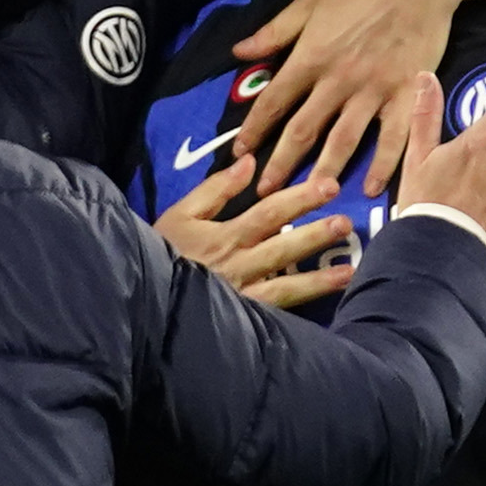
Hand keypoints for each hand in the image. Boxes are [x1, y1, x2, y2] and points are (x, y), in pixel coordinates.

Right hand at [152, 156, 355, 308]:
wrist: (136, 298)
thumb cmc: (159, 252)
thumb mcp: (180, 214)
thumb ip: (216, 189)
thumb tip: (249, 161)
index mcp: (224, 236)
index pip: (269, 213)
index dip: (300, 199)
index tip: (329, 186)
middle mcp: (236, 266)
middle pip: (283, 247)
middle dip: (317, 235)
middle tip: (347, 222)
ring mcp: (240, 298)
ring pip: (285, 287)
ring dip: (318, 280)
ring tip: (350, 271)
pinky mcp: (241, 323)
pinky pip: (274, 316)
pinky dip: (299, 311)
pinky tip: (324, 307)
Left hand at [232, 0, 483, 195]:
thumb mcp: (310, 0)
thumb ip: (275, 31)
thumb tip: (238, 53)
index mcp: (311, 56)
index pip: (274, 102)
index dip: (255, 130)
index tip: (241, 153)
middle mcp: (338, 80)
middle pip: (304, 131)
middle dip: (281, 164)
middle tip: (264, 195)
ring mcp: (374, 90)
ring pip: (343, 141)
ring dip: (323, 172)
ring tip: (309, 197)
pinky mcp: (406, 94)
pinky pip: (393, 138)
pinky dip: (383, 166)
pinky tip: (370, 189)